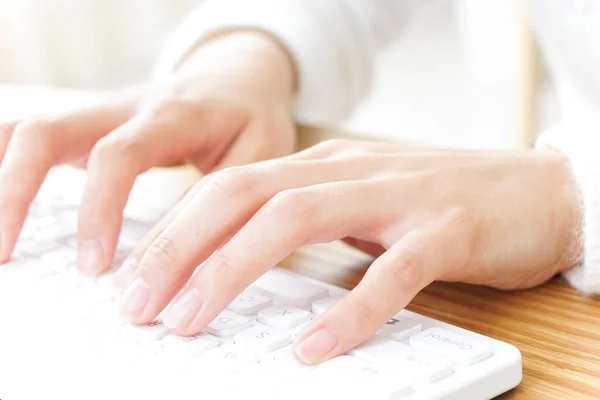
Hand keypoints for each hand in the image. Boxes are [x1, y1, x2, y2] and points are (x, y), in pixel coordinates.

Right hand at [0, 30, 296, 273]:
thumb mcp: (260, 154)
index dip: (99, 208)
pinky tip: (1, 200)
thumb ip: (232, 199)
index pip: (119, 155)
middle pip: (48, 132)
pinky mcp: (90, 126)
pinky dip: (4, 165)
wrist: (237, 79)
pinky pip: (33, 137)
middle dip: (14, 192)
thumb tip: (206, 262)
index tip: (93, 264)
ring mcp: (101, 114)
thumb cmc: (249, 118)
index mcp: (173, 116)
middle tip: (5, 255)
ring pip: (27, 129)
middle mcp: (126, 109)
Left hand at [115, 139, 580, 363]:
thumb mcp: (363, 201)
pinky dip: (347, 312)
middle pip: (248, 195)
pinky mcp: (447, 230)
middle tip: (143, 304)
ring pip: (299, 218)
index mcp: (328, 164)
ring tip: (194, 319)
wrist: (539, 189)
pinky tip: (312, 348)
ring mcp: (400, 197)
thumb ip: (312, 223)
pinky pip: (390, 272)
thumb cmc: (442, 201)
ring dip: (236, 269)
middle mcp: (354, 170)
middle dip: (184, 248)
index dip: (177, 230)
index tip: (138, 278)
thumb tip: (246, 265)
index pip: (234, 186)